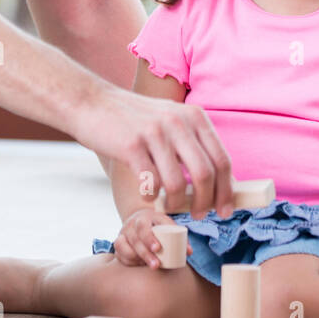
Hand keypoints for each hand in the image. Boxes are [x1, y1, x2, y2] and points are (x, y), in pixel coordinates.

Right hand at [72, 84, 234, 220]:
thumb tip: (221, 180)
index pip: (221, 159)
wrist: (91, 102)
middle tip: (199, 215)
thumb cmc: (133, 119)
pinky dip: (152, 196)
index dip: (227, 190)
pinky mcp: (131, 145)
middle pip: (205, 174)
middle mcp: (178, 121)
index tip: (224, 210)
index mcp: (194, 116)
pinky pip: (151, 182)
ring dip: (177, 203)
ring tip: (171, 207)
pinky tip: (148, 194)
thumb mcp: (171, 120)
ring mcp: (154, 133)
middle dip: (206, 202)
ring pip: (178, 183)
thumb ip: (193, 143)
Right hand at [113, 207, 193, 267]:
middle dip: (145, 253)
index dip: (149, 238)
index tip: (158, 248)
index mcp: (145, 217)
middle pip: (135, 238)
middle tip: (156, 265)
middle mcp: (132, 224)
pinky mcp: (118, 242)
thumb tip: (189, 252)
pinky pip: (118, 253)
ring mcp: (123, 232)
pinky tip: (138, 264)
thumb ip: (180, 237)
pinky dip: (127, 260)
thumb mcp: (168, 225)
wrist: (140, 219)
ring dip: (135, 258)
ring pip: (122, 246)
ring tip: (148, 265)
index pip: (144, 226)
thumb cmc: (158, 225)